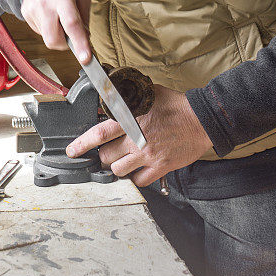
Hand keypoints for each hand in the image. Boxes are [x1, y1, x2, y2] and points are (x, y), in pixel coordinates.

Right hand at [21, 0, 91, 62]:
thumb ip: (84, 15)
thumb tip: (84, 38)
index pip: (71, 23)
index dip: (79, 43)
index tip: (85, 59)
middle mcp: (44, 4)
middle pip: (54, 39)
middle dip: (66, 44)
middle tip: (73, 34)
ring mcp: (32, 9)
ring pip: (47, 38)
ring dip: (57, 34)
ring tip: (59, 15)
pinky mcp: (25, 14)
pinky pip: (40, 32)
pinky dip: (48, 28)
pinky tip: (50, 14)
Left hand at [65, 85, 212, 186]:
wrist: (202, 119)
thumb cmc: (175, 105)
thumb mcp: (148, 94)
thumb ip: (128, 97)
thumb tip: (112, 95)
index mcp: (132, 120)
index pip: (100, 133)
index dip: (83, 143)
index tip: (73, 150)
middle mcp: (138, 140)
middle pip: (106, 157)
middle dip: (101, 156)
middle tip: (104, 152)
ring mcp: (149, 156)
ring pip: (119, 171)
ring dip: (117, 167)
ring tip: (121, 160)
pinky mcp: (161, 167)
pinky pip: (140, 181)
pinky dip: (135, 178)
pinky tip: (136, 169)